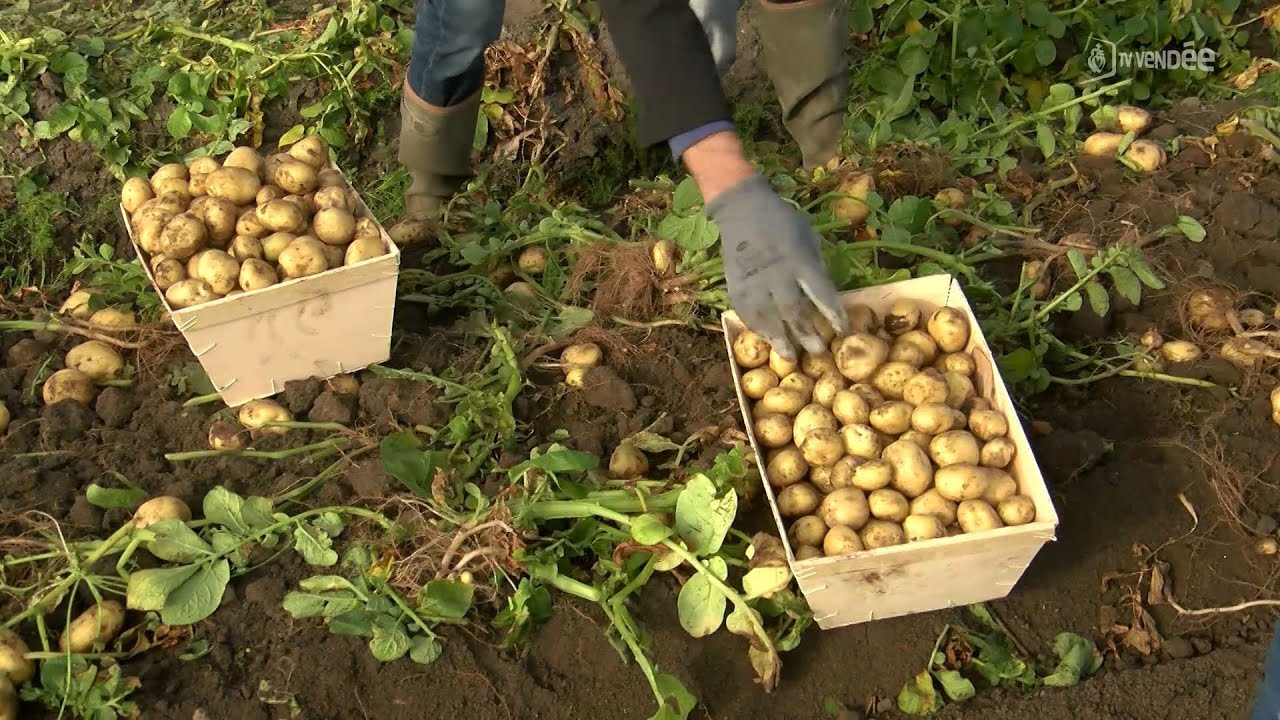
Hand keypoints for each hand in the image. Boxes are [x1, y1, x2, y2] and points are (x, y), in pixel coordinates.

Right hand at [707, 173, 847, 359]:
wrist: (742, 209)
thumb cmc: (783, 222)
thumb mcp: (808, 237)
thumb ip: (815, 266)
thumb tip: (824, 296)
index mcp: (800, 259)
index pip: (821, 293)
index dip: (833, 314)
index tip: (843, 331)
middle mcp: (777, 273)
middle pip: (793, 311)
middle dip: (806, 335)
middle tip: (817, 353)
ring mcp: (754, 281)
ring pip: (767, 317)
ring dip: (778, 339)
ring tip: (788, 356)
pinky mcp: (735, 285)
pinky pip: (746, 313)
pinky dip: (757, 328)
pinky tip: (766, 339)